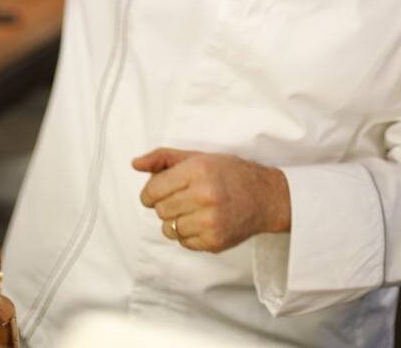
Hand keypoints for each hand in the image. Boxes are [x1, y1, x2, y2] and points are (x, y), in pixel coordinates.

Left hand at [133, 147, 290, 252]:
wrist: (265, 197)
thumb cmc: (228, 173)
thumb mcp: (197, 156)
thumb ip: (163, 158)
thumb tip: (134, 164)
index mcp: (197, 170)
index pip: (153, 190)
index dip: (149, 193)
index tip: (155, 193)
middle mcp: (204, 196)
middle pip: (160, 210)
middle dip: (164, 205)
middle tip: (180, 199)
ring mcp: (210, 221)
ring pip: (169, 229)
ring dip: (174, 221)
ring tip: (191, 211)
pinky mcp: (215, 241)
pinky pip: (184, 243)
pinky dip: (187, 235)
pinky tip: (200, 222)